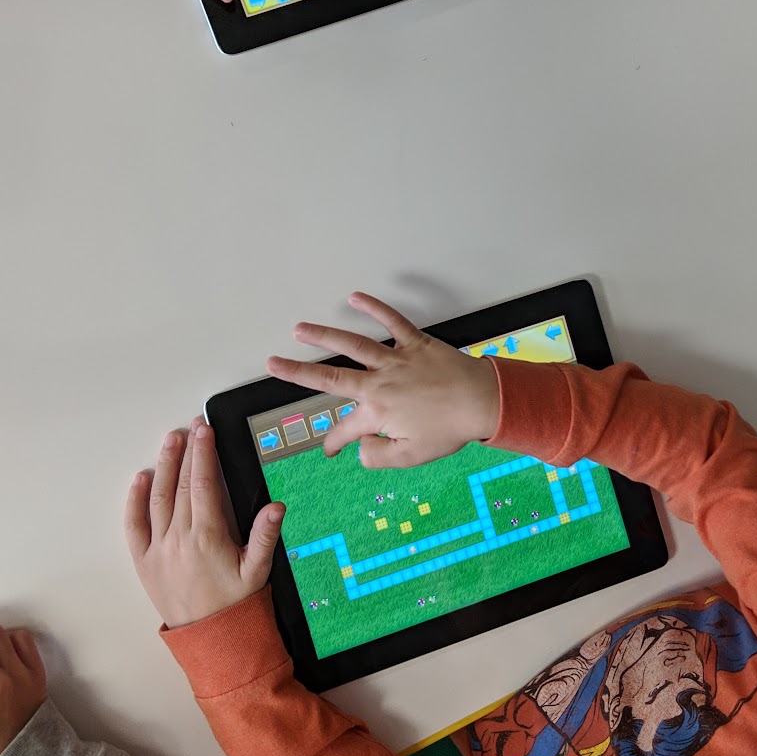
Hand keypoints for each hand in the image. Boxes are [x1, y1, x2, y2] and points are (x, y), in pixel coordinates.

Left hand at [125, 417, 284, 627]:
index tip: (205, 430)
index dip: (204, 453)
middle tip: (192, 426)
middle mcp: (179, 538)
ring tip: (170, 440)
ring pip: (158, 498)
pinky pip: (134, 526)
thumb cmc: (237, 602)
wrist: (210, 638)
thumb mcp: (258, 569)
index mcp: (208, 536)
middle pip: (181, 484)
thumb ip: (265, 535)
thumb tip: (276, 506)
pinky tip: (141, 478)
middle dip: (188, 451)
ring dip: (164, 465)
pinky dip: (135, 500)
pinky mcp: (144, 561)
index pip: (203, 483)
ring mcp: (158, 549)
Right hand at [266, 293, 500, 467]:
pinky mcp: (415, 342)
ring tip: (300, 329)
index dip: (334, 442)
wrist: (483, 402)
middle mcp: (379, 383)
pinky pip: (391, 321)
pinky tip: (355, 297)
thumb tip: (359, 449)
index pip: (345, 430)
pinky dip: (374, 307)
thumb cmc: (450, 430)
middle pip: (330, 376)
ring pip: (352, 344)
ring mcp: (396, 359)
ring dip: (324, 335)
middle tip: (272, 363)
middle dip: (298, 372)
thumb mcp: (412, 457)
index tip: (330, 450)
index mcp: (377, 413)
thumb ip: (378, 457)